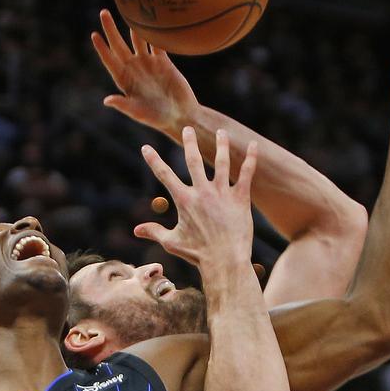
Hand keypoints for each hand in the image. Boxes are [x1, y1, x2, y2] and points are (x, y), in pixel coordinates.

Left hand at [92, 10, 197, 134]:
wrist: (180, 115)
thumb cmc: (157, 118)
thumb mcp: (138, 112)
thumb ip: (123, 105)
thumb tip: (106, 100)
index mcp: (124, 80)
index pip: (110, 60)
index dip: (102, 48)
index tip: (94, 34)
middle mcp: (134, 69)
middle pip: (119, 45)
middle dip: (111, 29)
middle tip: (103, 12)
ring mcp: (148, 64)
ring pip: (138, 40)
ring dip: (132, 27)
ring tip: (128, 10)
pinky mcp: (163, 62)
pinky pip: (157, 44)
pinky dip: (155, 33)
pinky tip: (152, 20)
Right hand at [134, 127, 257, 267]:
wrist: (225, 261)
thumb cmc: (197, 254)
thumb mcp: (172, 243)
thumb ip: (155, 232)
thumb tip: (136, 230)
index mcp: (184, 200)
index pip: (164, 175)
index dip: (154, 160)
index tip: (146, 148)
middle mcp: (202, 192)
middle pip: (193, 161)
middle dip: (189, 143)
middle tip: (187, 129)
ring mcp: (222, 193)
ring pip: (221, 162)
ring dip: (221, 145)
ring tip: (221, 132)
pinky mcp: (240, 198)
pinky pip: (246, 174)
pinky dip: (250, 159)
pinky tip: (253, 145)